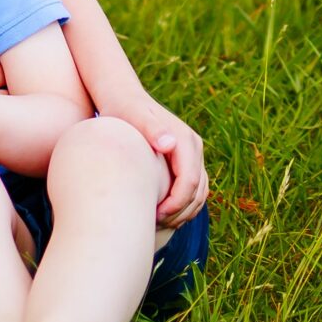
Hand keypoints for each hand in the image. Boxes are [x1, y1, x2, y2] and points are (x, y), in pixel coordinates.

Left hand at [125, 99, 206, 224]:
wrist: (122, 95)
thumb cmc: (122, 108)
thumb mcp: (133, 116)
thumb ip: (151, 129)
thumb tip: (170, 144)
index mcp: (184, 140)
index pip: (189, 181)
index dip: (175, 204)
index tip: (155, 216)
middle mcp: (193, 146)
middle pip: (197, 190)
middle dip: (180, 212)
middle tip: (156, 225)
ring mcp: (191, 153)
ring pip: (199, 192)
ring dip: (184, 211)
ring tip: (159, 223)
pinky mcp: (184, 159)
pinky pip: (191, 188)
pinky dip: (182, 204)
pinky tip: (162, 214)